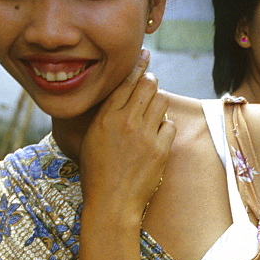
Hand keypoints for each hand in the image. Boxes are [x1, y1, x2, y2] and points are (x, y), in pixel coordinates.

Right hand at [79, 50, 174, 220]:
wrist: (111, 203)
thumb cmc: (96, 175)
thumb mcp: (91, 140)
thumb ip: (105, 117)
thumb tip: (121, 100)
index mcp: (104, 118)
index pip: (124, 81)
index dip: (136, 66)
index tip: (143, 56)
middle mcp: (124, 121)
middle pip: (147, 85)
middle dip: (151, 81)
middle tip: (151, 83)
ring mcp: (144, 134)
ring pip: (161, 101)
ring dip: (159, 103)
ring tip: (153, 111)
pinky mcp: (160, 148)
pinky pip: (169, 124)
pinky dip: (165, 127)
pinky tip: (158, 135)